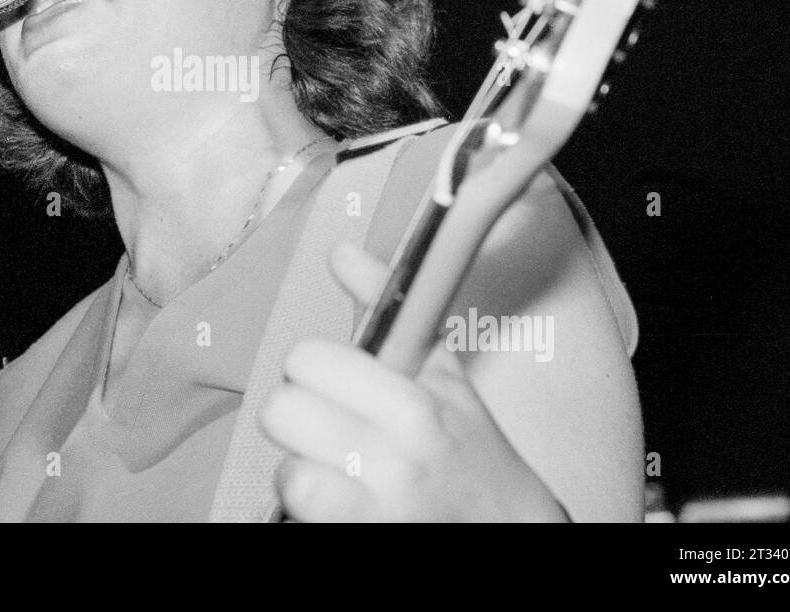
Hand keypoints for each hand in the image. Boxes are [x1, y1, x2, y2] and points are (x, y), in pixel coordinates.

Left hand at [259, 241, 569, 521]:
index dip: (314, 367)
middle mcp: (393, 459)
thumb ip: (388, 307)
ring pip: (286, 472)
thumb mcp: (439, 372)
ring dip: (302, 469)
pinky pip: (297, 512)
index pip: (308, 360)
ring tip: (333, 466)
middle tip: (327, 423)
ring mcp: (375, 509)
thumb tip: (341, 252)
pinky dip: (308, 508)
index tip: (335, 379)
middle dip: (298, 415)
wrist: (506, 528)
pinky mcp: (357, 537)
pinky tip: (337, 498)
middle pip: (283, 411)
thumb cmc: (469, 449)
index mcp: (413, 406)